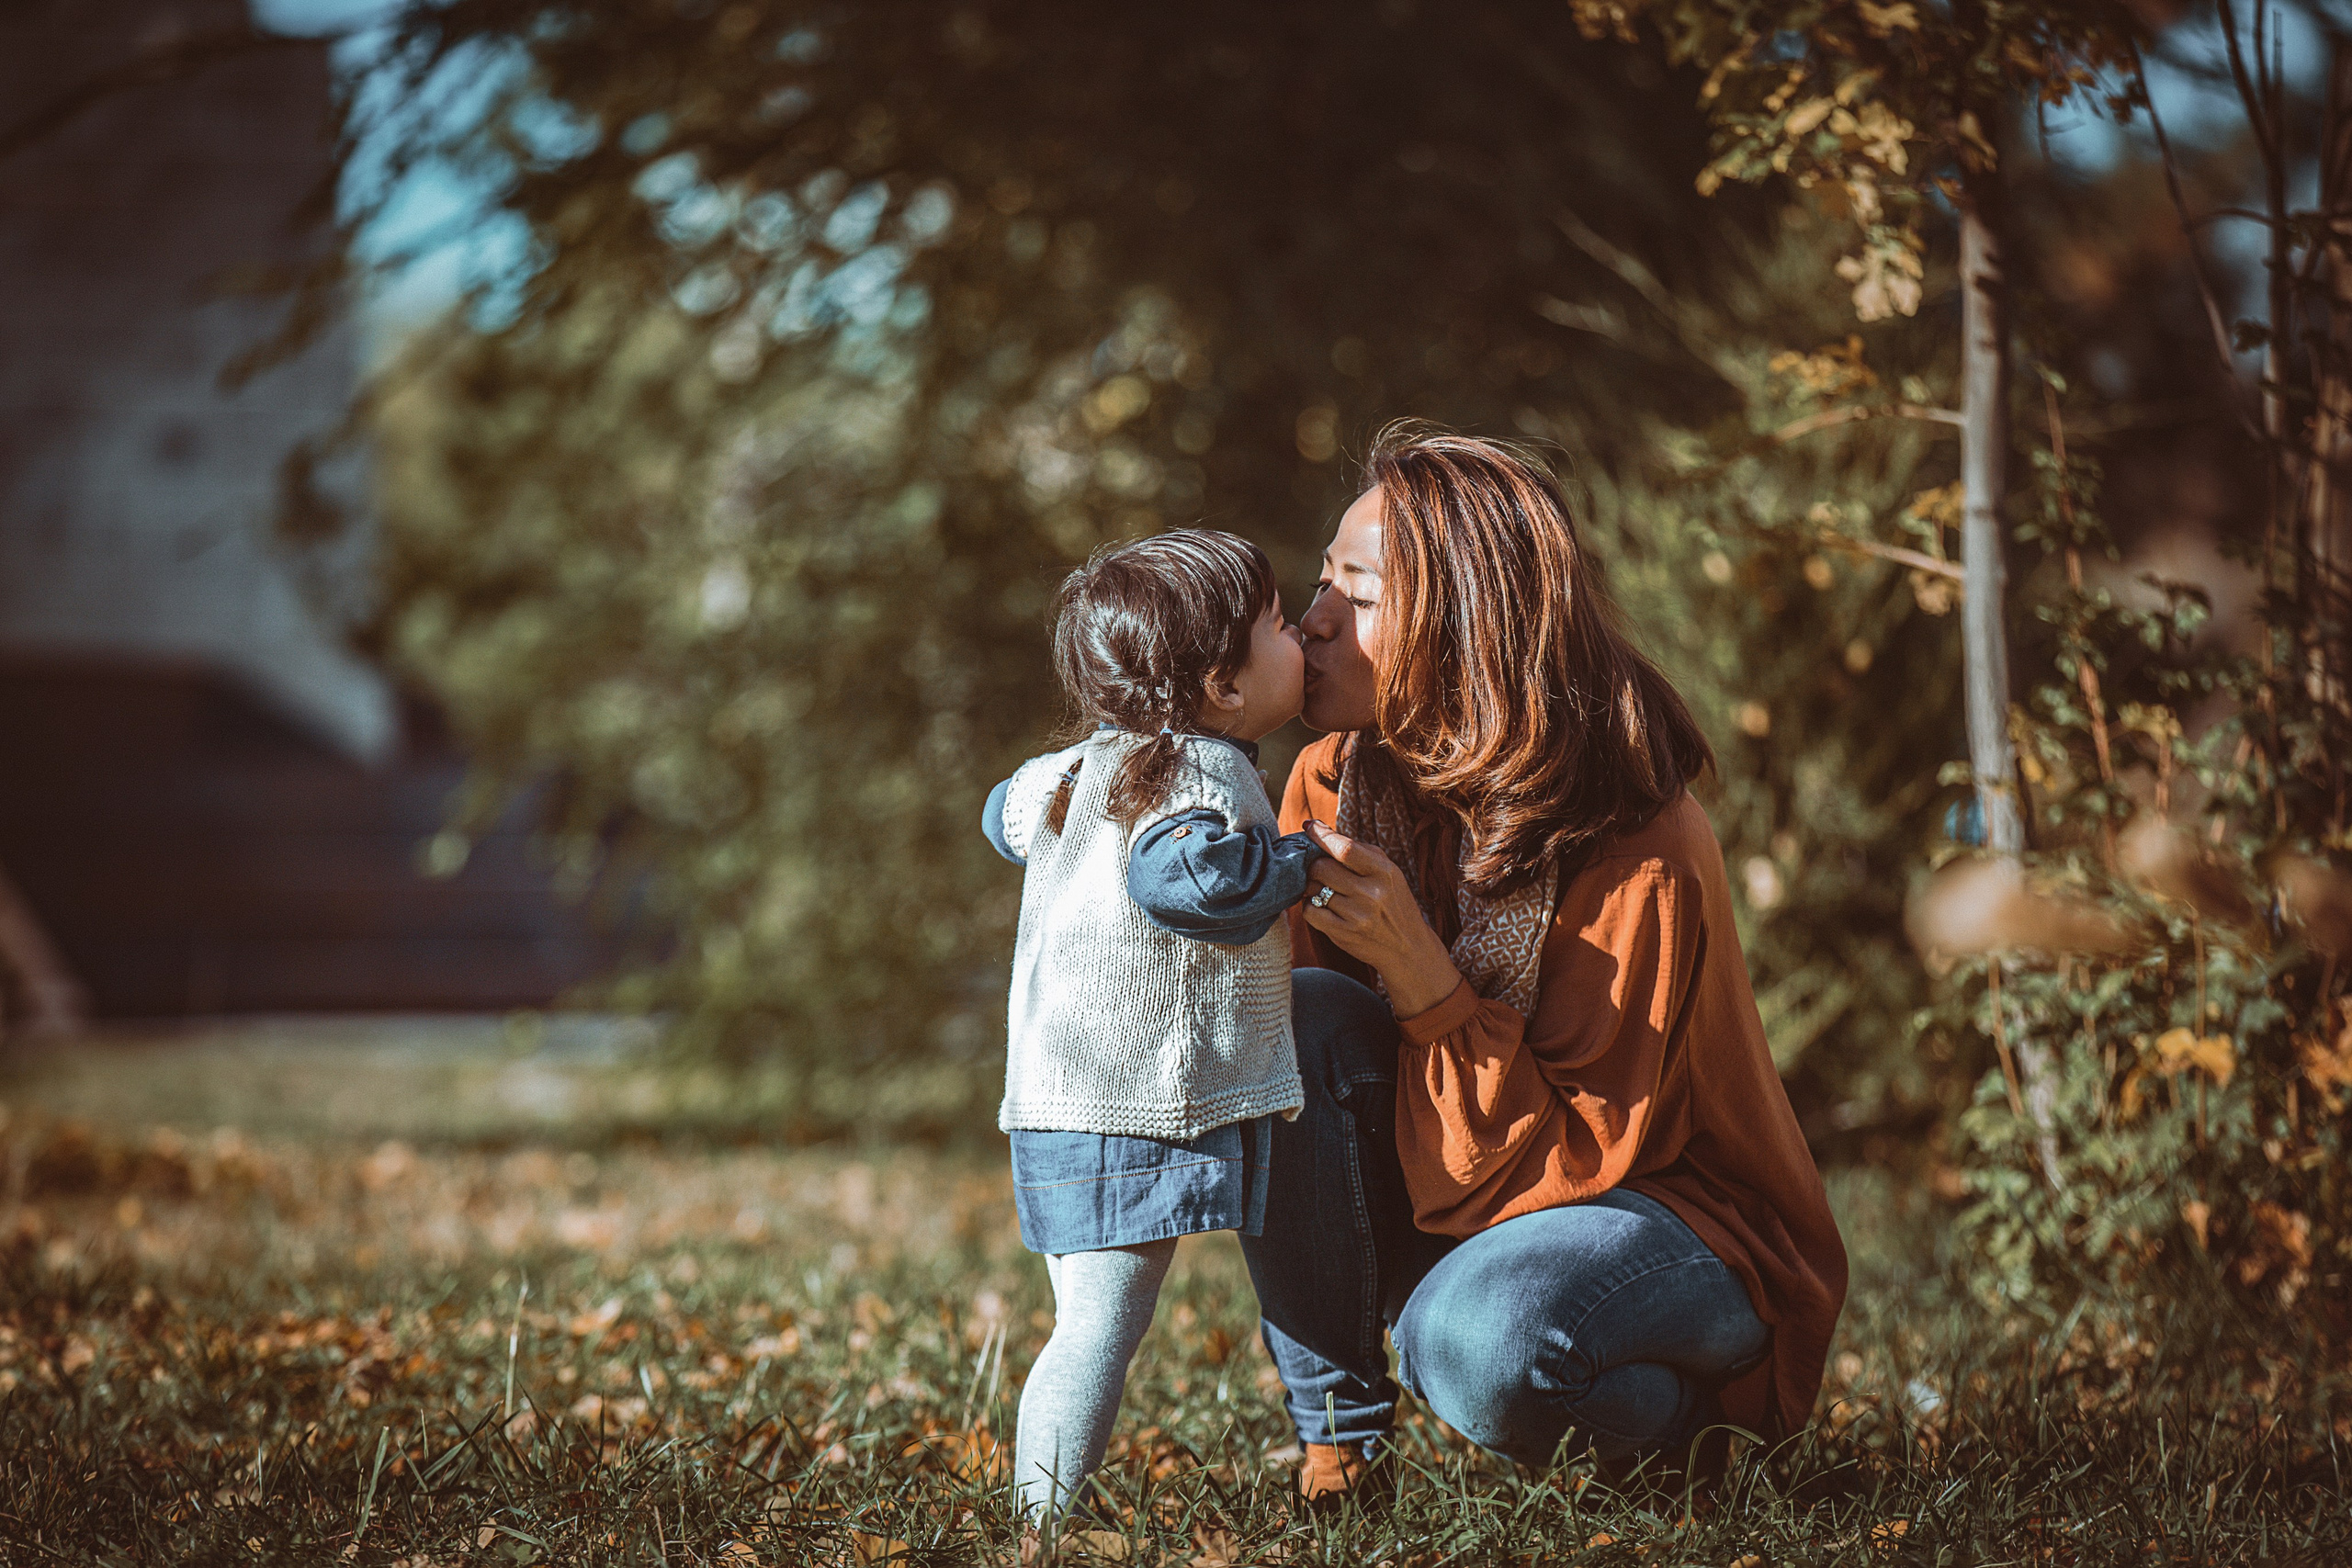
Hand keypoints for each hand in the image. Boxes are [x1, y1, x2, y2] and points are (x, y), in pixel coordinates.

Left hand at [1302, 820, 1462, 1018]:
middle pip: (1322, 867)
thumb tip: (1317, 830)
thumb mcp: (1388, 872)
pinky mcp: (1342, 934)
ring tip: (1325, 889)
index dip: (1322, 836)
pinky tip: (1323, 906)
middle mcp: (1370, 893)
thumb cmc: (1393, 902)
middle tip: (1320, 869)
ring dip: (1313, 886)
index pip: (1345, 848)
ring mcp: (1356, 915)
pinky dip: (1310, 906)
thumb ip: (1358, 851)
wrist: (1406, 947)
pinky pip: (1310, 911)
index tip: (1309, 827)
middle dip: (1315, 865)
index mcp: (1384, 872)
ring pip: (1313, 888)